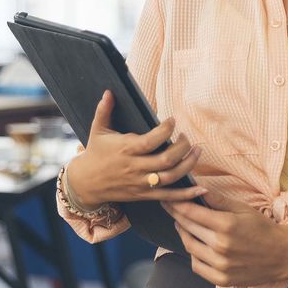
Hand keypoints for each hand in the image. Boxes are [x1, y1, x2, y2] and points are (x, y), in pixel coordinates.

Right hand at [66, 91, 206, 208]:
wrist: (86, 183)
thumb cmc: (95, 153)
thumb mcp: (97, 130)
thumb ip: (104, 110)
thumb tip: (109, 91)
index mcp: (126, 149)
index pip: (151, 140)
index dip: (166, 130)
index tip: (173, 120)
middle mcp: (135, 167)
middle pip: (166, 159)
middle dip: (182, 147)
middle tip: (186, 137)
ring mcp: (141, 183)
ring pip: (171, 177)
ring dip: (189, 164)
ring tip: (197, 151)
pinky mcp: (144, 195)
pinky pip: (169, 197)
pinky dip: (186, 195)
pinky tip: (201, 190)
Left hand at [164, 200, 287, 286]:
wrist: (282, 255)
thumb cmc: (262, 228)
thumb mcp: (242, 209)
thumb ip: (218, 200)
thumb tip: (197, 188)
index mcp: (226, 225)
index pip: (191, 213)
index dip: (176, 204)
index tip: (167, 198)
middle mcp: (221, 246)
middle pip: (187, 228)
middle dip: (176, 215)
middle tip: (170, 207)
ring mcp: (221, 265)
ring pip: (190, 247)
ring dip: (183, 234)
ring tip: (182, 225)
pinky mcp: (222, 279)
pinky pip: (197, 266)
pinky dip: (193, 255)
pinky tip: (195, 245)